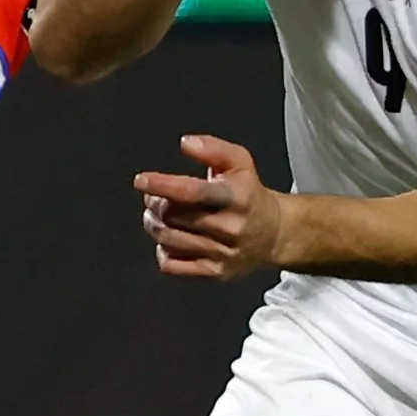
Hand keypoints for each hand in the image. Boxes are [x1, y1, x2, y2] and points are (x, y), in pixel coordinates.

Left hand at [136, 134, 284, 279]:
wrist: (275, 234)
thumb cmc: (249, 194)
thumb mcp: (240, 163)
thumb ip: (214, 149)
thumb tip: (185, 143)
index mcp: (237, 198)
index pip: (192, 192)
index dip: (162, 185)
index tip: (141, 181)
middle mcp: (231, 228)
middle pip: (175, 216)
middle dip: (155, 204)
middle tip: (153, 197)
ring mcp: (223, 253)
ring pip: (170, 240)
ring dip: (154, 226)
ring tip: (156, 216)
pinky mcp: (216, 272)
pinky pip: (174, 266)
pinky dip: (163, 251)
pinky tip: (169, 240)